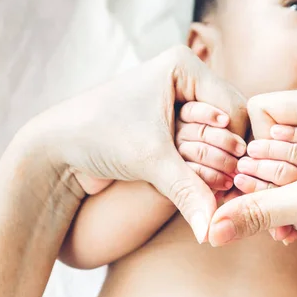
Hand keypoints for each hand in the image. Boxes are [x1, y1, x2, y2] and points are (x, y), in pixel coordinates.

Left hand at [23, 45, 247, 242]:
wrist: (57, 148)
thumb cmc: (97, 136)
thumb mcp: (150, 160)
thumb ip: (189, 192)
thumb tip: (211, 231)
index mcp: (183, 66)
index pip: (234, 107)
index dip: (238, 145)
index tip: (235, 180)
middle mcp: (184, 79)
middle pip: (230, 122)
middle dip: (228, 156)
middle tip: (226, 187)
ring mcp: (178, 101)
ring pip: (219, 136)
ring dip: (217, 163)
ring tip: (213, 187)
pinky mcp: (170, 123)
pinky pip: (202, 144)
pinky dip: (204, 166)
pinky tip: (202, 186)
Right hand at [208, 85, 296, 263]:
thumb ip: (255, 211)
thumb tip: (212, 229)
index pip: (262, 111)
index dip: (255, 148)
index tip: (256, 177)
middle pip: (274, 142)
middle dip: (267, 183)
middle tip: (265, 209)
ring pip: (288, 165)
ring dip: (281, 200)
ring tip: (285, 228)